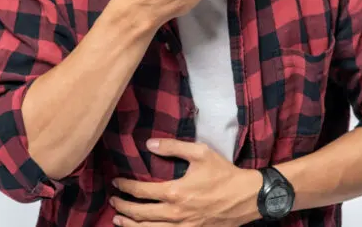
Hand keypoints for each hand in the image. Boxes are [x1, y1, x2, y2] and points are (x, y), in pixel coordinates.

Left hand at [110, 139, 261, 226]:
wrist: (248, 197)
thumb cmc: (224, 173)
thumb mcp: (201, 153)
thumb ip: (173, 146)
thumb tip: (149, 144)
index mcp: (175, 192)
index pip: (140, 191)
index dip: (125, 187)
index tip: (116, 182)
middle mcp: (176, 213)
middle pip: (140, 214)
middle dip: (123, 207)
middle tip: (114, 201)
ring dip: (130, 226)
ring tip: (118, 221)